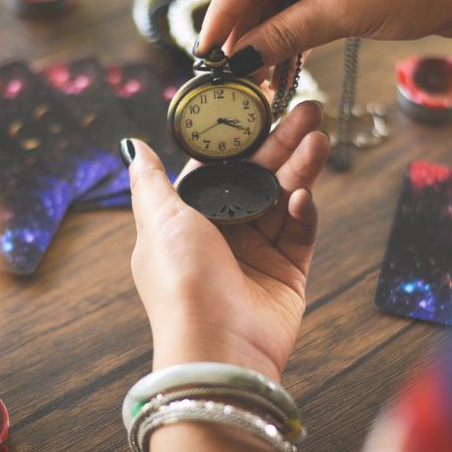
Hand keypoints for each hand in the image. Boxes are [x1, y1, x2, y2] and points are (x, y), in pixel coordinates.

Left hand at [126, 102, 329, 380]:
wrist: (217, 346)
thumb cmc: (181, 283)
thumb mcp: (158, 221)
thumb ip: (150, 180)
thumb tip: (131, 145)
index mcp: (189, 218)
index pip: (220, 166)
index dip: (241, 136)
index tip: (262, 104)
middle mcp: (223, 233)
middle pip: (258, 176)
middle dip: (283, 143)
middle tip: (309, 110)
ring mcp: (257, 253)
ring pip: (284, 198)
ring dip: (301, 168)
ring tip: (320, 138)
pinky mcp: (287, 273)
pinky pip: (299, 233)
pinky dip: (303, 213)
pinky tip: (304, 196)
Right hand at [198, 0, 451, 76]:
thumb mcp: (348, 9)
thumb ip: (288, 33)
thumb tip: (239, 60)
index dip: (225, 8)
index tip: (208, 48)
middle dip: (245, 29)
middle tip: (228, 72)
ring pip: (281, 0)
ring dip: (267, 39)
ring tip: (255, 80)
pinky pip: (303, 7)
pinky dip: (291, 37)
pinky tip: (278, 68)